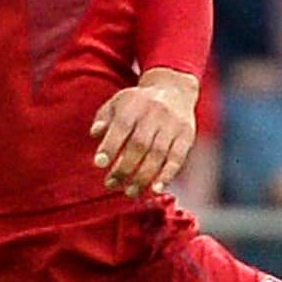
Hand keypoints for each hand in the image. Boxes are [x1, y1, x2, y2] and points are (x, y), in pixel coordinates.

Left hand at [91, 69, 198, 194]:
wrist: (174, 89)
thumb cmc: (138, 102)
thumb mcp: (118, 103)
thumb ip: (104, 118)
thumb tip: (95, 133)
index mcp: (134, 104)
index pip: (121, 126)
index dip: (110, 146)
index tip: (99, 163)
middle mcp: (155, 114)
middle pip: (140, 144)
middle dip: (124, 168)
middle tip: (111, 184)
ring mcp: (172, 125)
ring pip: (158, 154)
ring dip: (144, 177)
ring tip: (130, 192)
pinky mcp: (186, 135)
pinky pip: (178, 158)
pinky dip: (167, 175)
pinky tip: (156, 188)